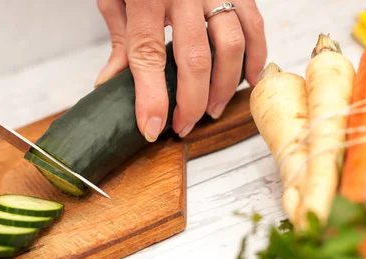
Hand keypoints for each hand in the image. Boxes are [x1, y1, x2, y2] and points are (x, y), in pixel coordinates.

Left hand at [95, 0, 266, 141]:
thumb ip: (120, 38)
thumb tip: (109, 84)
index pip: (148, 55)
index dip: (151, 98)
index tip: (152, 129)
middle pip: (195, 59)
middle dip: (191, 102)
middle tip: (183, 127)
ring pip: (230, 45)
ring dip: (224, 86)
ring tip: (211, 110)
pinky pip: (254, 24)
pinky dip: (256, 55)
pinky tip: (248, 79)